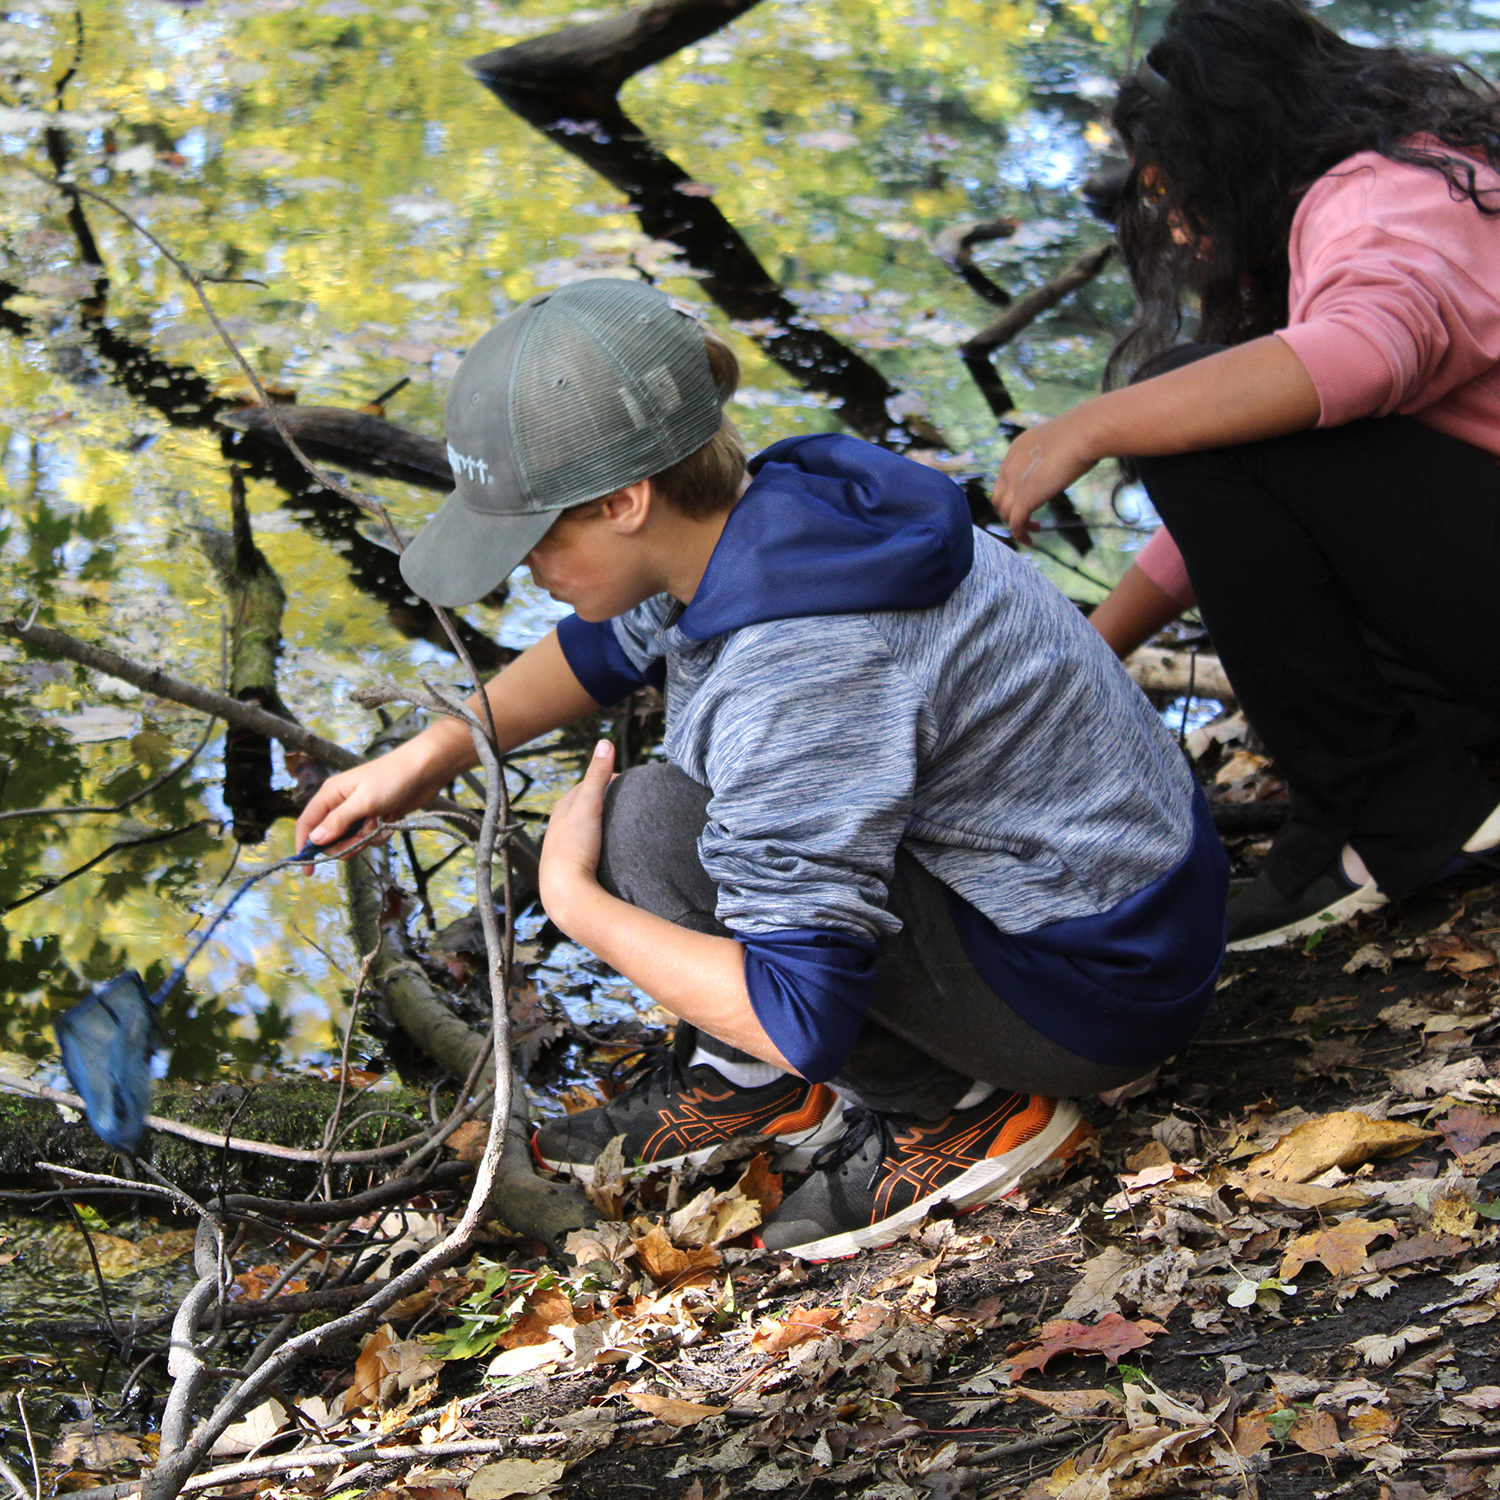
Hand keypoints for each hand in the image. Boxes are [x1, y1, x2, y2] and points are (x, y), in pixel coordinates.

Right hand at [294, 739, 449, 858]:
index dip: (304, 846)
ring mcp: (359, 812)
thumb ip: (338, 821)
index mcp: (330, 794)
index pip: (307, 823)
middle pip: (329, 837)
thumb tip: (314, 839)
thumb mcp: (364, 802)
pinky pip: (369, 837)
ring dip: (365, 839)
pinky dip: (379, 835)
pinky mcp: (375, 818)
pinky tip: (390, 821)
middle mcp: (340, 803)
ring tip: (379, 826)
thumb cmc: (392, 779)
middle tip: (360, 841)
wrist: (425, 771)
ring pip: (351, 840)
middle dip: (344, 844)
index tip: (309, 870)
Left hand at [539, 738, 615, 926]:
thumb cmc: (574, 848)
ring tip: (622, 825)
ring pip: (583, 833)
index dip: (602, 780)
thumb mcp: (588, 807)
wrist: (567, 896)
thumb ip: (597, 776)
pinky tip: (612, 853)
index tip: (624, 779)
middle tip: (626, 800)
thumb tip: (605, 741)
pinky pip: (588, 852)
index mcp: (559, 813)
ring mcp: (564, 854)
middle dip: (600, 802)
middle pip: (581, 810)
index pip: (582, 788)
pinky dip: (600, 846)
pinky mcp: (573, 873)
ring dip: (600, 826)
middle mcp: (557, 832)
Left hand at [990, 410, 1101, 546]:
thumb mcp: (1059, 441)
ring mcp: (1014, 483)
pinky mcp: (1025, 498)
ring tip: (1033, 530)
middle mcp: (1009, 466)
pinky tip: (1030, 540)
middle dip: (1009, 511)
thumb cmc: (1083, 432)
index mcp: (1016, 450)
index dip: (1014, 493)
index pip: (1004, 478)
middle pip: (999, 497)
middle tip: (1028, 518)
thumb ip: (1054, 452)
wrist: (1083, 433)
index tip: (1030, 501)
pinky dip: (1020, 534)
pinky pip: (1015, 523)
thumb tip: (1070, 456)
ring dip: (1016, 525)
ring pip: (1004, 513)